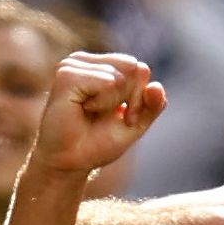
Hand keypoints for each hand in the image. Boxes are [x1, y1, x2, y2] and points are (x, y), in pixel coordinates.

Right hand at [33, 53, 167, 174]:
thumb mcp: (136, 123)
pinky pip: (106, 82)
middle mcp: (87, 62)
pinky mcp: (66, 75)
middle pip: (134, 68)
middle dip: (130, 99)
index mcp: (103, 67)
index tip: (123, 118)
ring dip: (113, 103)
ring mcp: (74, 65)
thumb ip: (153, 105)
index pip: (141, 69)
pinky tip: (83, 109)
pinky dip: (102, 102)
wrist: (71, 162)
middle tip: (108, 117)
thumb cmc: (98, 142)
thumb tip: (157, 86)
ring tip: (92, 113)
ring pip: (120, 76)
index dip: (140, 98)